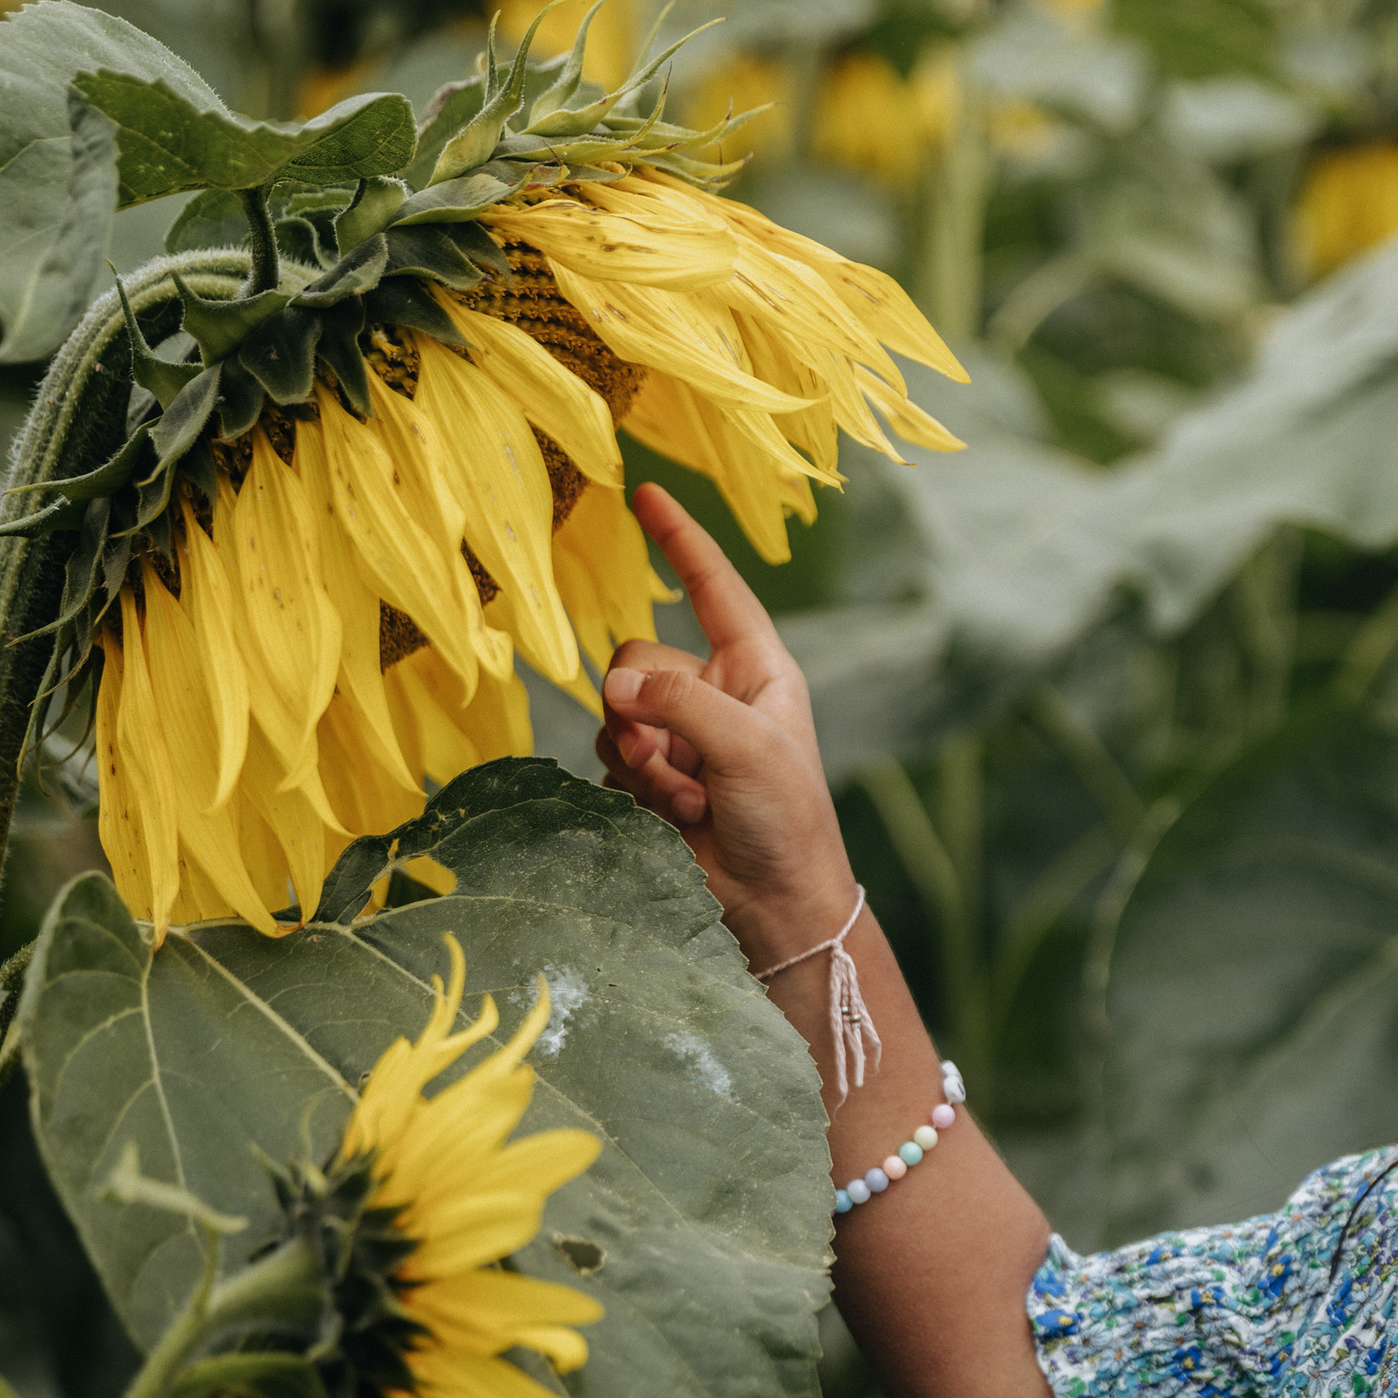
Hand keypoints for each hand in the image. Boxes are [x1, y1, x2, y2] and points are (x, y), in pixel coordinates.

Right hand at [595, 483, 855, 958]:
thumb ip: (680, 702)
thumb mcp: (748, 746)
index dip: (680, 540)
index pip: (712, 587)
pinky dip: (635, 788)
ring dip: (644, 759)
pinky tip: (674, 819)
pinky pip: (610, 759)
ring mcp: (679, 736)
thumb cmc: (787, 819)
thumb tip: (614, 687)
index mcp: (756, 667)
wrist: (776, 905)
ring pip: (616, 711)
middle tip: (679, 762)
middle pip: (637, 656)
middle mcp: (714, 692)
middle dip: (646, 709)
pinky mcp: (651, 779)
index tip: (647, 492)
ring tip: (688, 799)